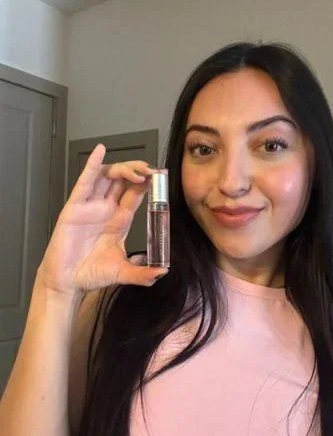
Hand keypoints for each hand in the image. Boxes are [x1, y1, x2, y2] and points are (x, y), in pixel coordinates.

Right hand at [37, 144, 167, 294]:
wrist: (68, 283)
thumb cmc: (92, 274)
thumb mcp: (123, 273)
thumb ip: (143, 274)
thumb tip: (162, 273)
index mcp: (119, 220)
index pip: (135, 194)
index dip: (146, 183)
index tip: (158, 176)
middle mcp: (106, 209)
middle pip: (123, 180)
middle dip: (137, 170)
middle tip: (150, 170)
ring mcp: (90, 206)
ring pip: (107, 176)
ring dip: (122, 168)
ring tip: (137, 170)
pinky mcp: (74, 207)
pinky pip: (84, 182)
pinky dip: (92, 166)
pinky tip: (99, 152)